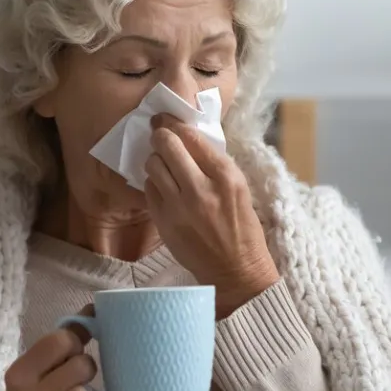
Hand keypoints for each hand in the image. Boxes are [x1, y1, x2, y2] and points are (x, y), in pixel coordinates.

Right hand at [2, 306, 99, 390]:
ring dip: (86, 389)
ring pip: (88, 385)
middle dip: (82, 365)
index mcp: (18, 375)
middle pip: (80, 360)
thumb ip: (55, 347)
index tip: (80, 340)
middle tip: (71, 378)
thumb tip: (93, 311)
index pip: (59, 340)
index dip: (76, 338)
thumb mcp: (30, 377)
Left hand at [143, 113, 279, 318]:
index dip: (175, 124)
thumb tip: (189, 139)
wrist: (235, 270)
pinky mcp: (164, 222)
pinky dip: (154, 184)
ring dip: (156, 160)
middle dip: (160, 135)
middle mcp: (201, 189)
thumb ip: (215, 164)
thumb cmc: (242, 228)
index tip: (166, 119)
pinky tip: (164, 188)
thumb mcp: (239, 189)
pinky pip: (149, 190)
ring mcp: (179, 206)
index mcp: (226, 176)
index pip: (192, 137)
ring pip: (153, 165)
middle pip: (167, 145)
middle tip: (158, 134)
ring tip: (163, 164)